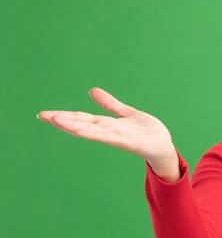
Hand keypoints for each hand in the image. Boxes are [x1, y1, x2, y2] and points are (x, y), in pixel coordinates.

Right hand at [37, 87, 180, 181]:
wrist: (163, 146)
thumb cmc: (146, 132)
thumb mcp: (126, 113)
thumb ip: (110, 104)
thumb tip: (92, 91)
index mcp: (108, 125)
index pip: (82, 118)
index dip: (64, 115)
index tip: (44, 113)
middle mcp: (108, 131)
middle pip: (82, 123)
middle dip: (62, 120)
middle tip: (41, 115)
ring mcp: (116, 137)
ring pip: (91, 130)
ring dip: (72, 125)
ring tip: (55, 120)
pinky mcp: (127, 142)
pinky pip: (108, 137)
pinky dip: (93, 133)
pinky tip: (79, 131)